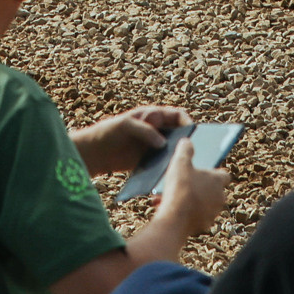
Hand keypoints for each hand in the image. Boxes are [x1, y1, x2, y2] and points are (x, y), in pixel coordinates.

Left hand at [71, 105, 190, 175]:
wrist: (98, 152)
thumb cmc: (110, 131)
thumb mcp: (125, 125)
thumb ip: (144, 131)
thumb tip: (162, 143)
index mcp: (154, 116)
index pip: (177, 116)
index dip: (187, 122)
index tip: (192, 133)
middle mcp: (158, 130)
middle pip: (180, 135)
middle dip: (188, 143)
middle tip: (195, 154)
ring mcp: (156, 146)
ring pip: (174, 151)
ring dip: (180, 158)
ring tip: (185, 167)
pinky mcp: (152, 161)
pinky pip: (166, 164)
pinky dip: (170, 168)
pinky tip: (171, 177)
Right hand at [155, 136, 230, 236]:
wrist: (175, 219)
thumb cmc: (180, 188)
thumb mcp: (180, 162)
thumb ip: (185, 149)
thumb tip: (187, 141)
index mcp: (217, 181)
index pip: (223, 174)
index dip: (213, 171)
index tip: (201, 170)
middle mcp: (219, 198)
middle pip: (211, 189)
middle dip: (197, 186)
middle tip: (182, 182)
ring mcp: (213, 213)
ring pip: (201, 203)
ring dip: (189, 199)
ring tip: (170, 195)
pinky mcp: (203, 225)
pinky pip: (194, 215)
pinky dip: (184, 211)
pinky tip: (167, 206)